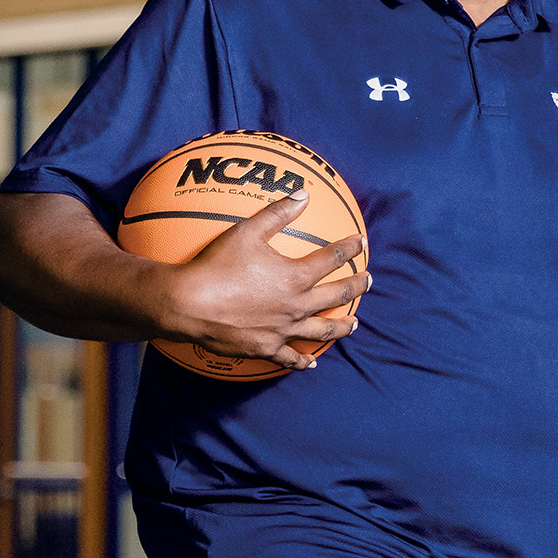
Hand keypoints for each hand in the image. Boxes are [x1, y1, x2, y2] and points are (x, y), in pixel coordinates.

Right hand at [156, 189, 369, 369]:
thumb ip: (278, 213)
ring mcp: (283, 330)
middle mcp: (296, 306)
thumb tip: (303, 194)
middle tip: (369, 281)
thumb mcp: (247, 232)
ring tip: (354, 325)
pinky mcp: (266, 348)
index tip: (362, 243)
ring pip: (322, 330)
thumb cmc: (216, 265)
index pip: (334, 259)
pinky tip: (312, 363)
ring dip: (342, 327)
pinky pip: (291, 357)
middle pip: (337, 296)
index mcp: (296, 276)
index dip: (350, 248)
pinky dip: (303, 361)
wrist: (188, 305)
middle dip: (357, 286)